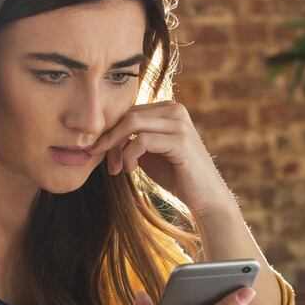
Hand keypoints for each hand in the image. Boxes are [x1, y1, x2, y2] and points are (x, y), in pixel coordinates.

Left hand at [87, 101, 234, 216]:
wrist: (204, 196)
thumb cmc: (175, 174)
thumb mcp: (147, 152)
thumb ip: (130, 139)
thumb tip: (102, 135)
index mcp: (168, 108)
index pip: (129, 111)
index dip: (111, 131)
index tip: (100, 152)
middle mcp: (175, 110)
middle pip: (128, 115)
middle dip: (110, 138)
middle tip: (102, 159)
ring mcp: (179, 123)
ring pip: (133, 123)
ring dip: (117, 147)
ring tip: (117, 168)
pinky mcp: (181, 141)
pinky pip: (143, 140)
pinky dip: (130, 155)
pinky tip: (130, 170)